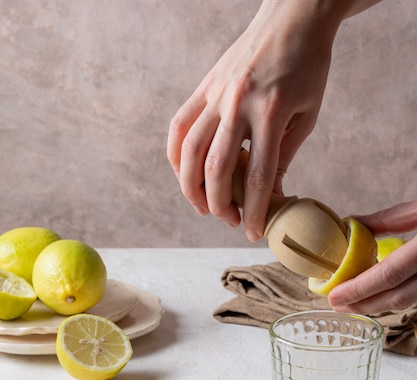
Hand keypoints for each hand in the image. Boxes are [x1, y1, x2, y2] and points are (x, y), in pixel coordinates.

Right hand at [167, 0, 339, 240]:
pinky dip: (177, 156)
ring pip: (190, 151)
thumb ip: (283, 156)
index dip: (252, 212)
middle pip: (216, 169)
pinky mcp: (203, 86)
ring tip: (202, 206)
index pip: (257, 177)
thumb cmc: (307, 68)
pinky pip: (179, 127)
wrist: (293, 18)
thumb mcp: (306, 116)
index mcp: (271, 112)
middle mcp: (238, 104)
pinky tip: (185, 174)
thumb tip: (268, 195)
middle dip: (219, 205)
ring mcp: (216, 93)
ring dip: (191, 187)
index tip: (251, 233)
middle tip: (228, 220)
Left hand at [328, 200, 416, 312]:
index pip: (388, 275)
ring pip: (407, 301)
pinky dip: (393, 295)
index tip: (332, 296)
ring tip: (352, 302)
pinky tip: (376, 294)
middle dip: (364, 304)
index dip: (358, 289)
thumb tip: (353, 225)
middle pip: (398, 298)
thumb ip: (390, 219)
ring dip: (378, 304)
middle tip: (337, 305)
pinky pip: (415, 295)